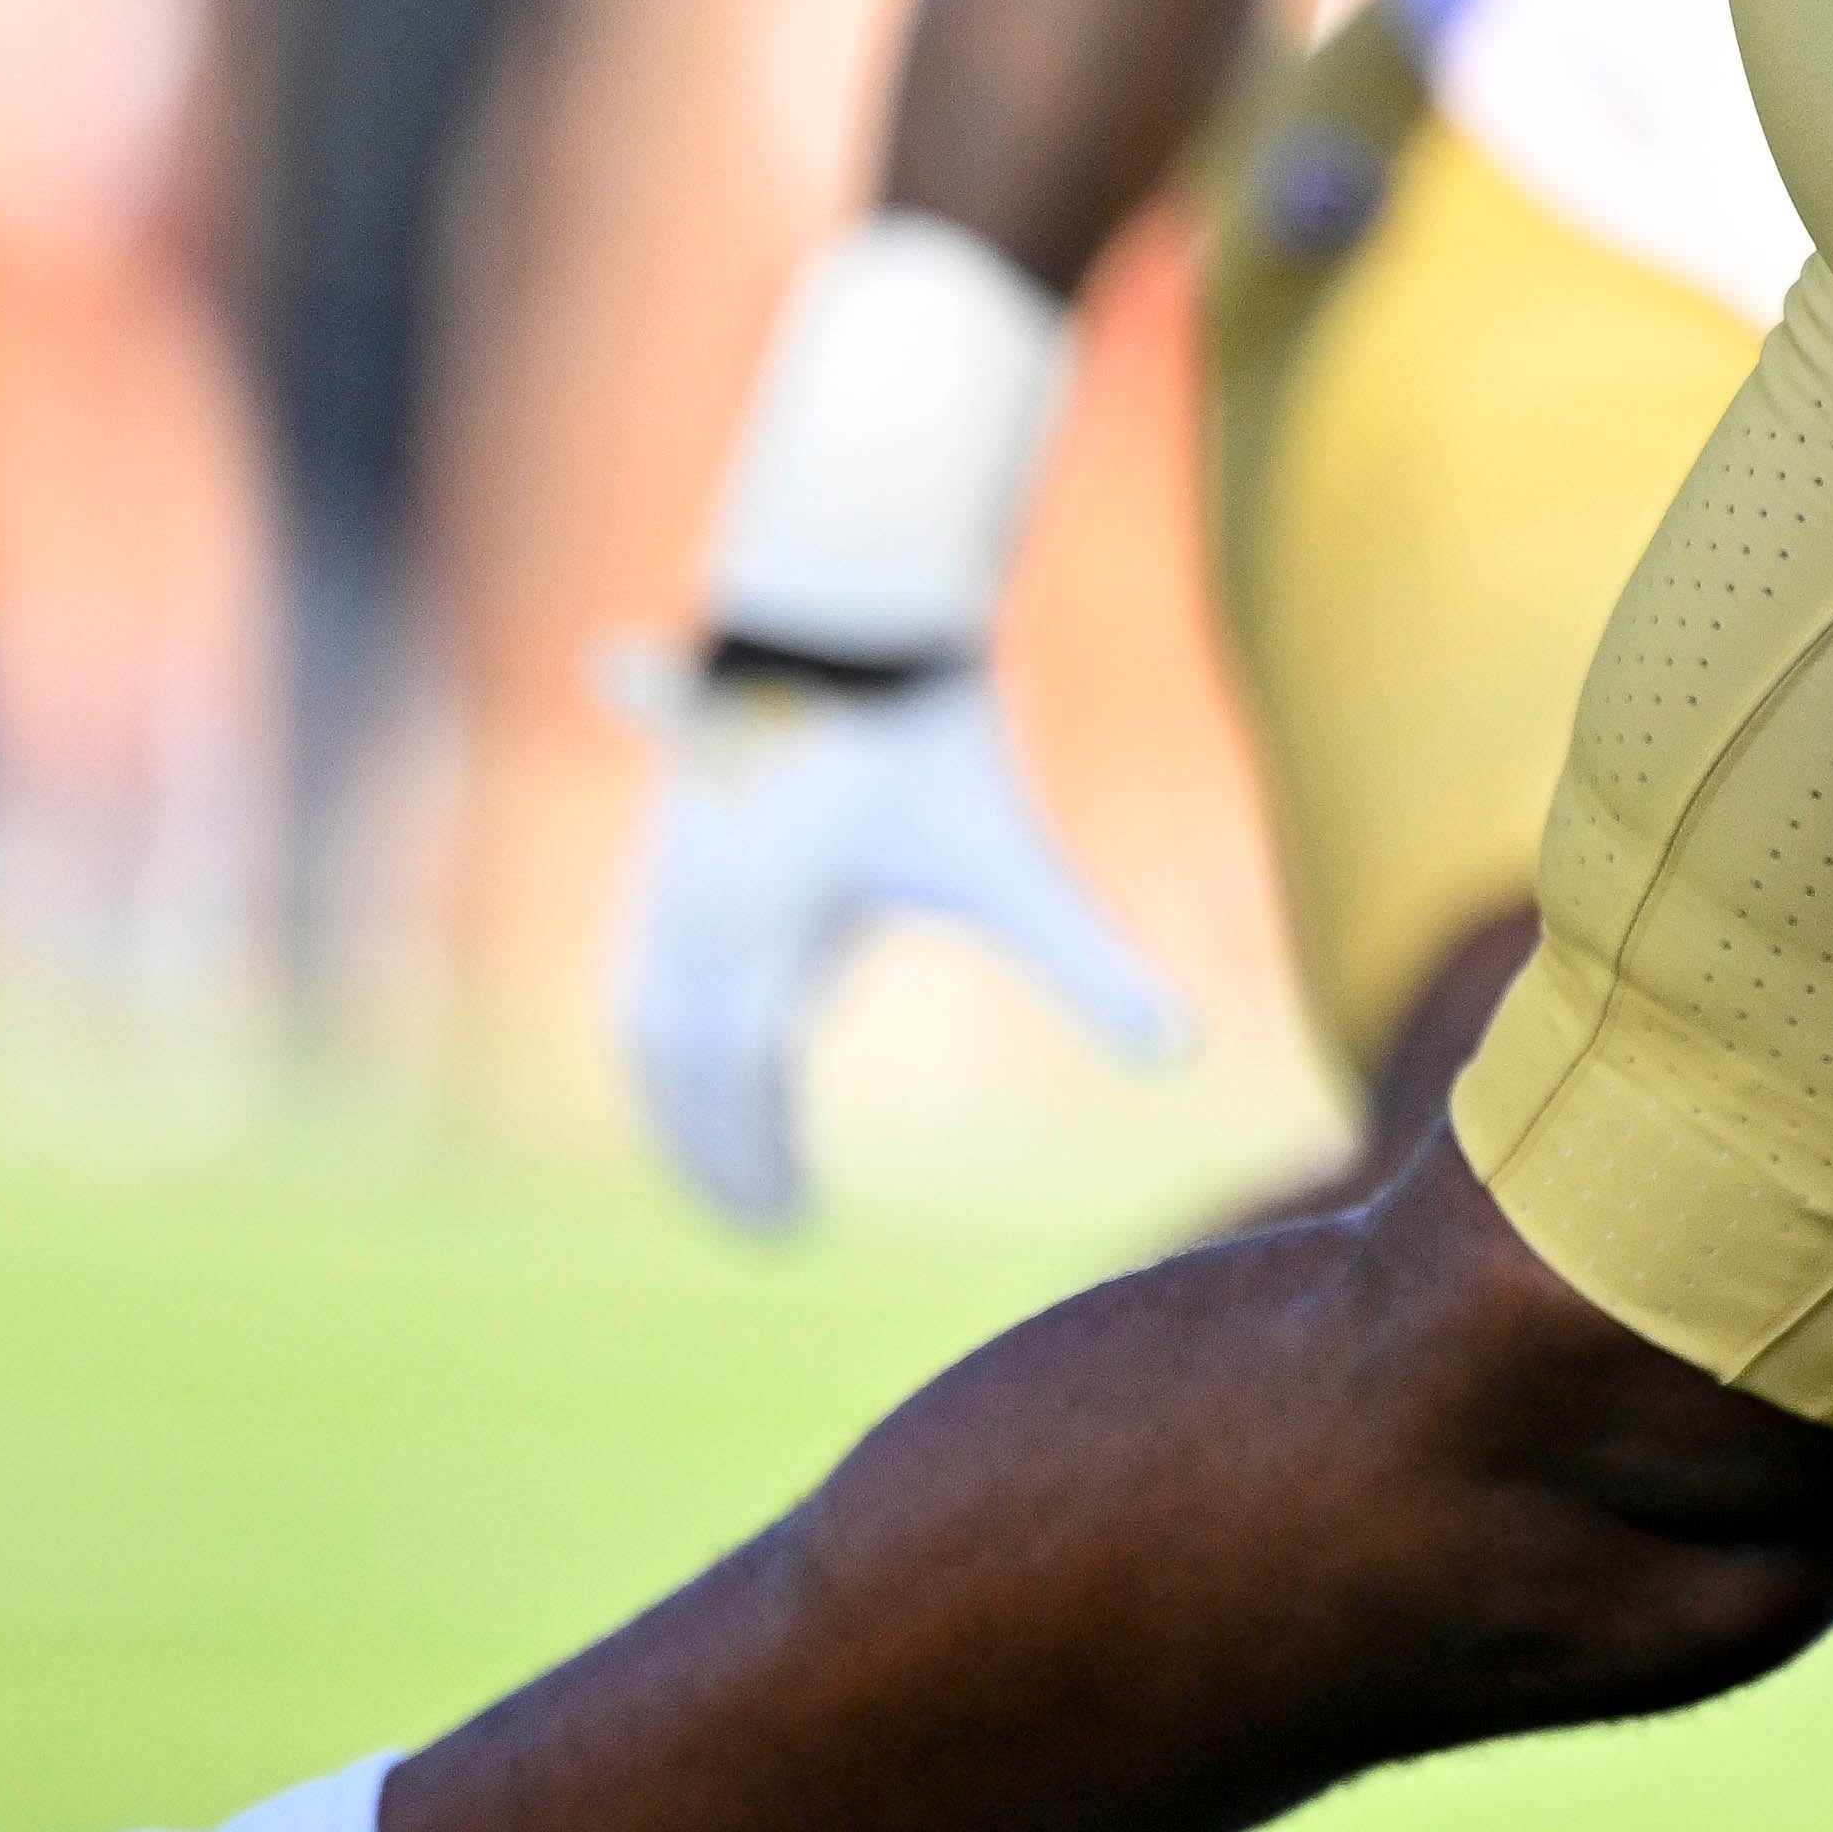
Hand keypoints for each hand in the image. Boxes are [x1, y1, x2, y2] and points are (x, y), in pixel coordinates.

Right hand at [603, 648, 1180, 1231]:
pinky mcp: (672, 832)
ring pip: (649, 1011)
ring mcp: (670, 873)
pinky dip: (670, 1019)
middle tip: (764, 1220)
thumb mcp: (1010, 863)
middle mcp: (696, 916)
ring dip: (681, 1087)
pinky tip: (720, 1034)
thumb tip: (1184, 1052)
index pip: (736, 1085)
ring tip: (736, 1146)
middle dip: (713, 1144)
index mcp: (765, 940)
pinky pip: (648, 955)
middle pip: (680, 1065)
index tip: (790, 1228)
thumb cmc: (930, 735)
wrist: (850, 603)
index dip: (751, 1161)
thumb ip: (1088, 964)